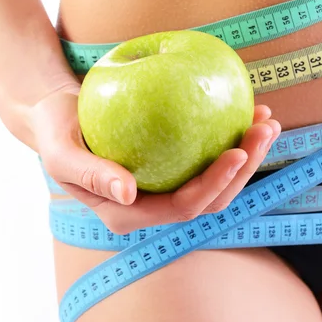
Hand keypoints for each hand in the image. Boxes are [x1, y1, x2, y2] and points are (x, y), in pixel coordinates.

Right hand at [30, 83, 280, 234]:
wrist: (56, 115)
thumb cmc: (55, 132)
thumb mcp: (60, 152)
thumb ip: (89, 174)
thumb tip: (128, 194)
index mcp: (129, 213)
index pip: (182, 208)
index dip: (214, 186)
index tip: (236, 151)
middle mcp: (153, 204)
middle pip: (211, 198)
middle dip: (244, 169)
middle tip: (265, 128)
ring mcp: (165, 184)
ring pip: (217, 179)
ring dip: (247, 153)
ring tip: (267, 118)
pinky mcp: (171, 163)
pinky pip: (206, 154)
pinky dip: (229, 135)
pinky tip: (247, 109)